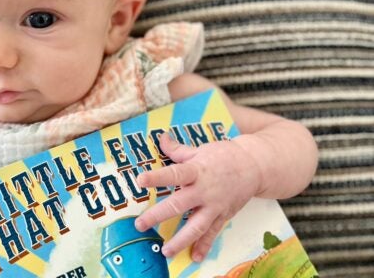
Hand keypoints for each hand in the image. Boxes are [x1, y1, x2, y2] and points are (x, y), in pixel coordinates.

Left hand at [134, 134, 261, 261]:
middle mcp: (205, 190)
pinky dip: (204, 245)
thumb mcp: (200, 150)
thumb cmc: (224, 156)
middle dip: (159, 215)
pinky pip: (212, 232)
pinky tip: (195, 257)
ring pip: (196, 225)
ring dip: (180, 239)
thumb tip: (161, 138)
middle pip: (180, 204)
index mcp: (197, 170)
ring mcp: (214, 205)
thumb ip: (178, 150)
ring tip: (166, 251)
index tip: (140, 180)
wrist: (255, 165)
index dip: (157, 177)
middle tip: (141, 224)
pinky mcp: (223, 215)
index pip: (174, 173)